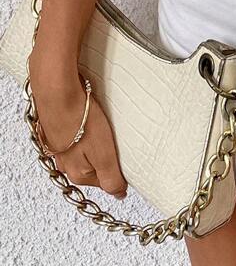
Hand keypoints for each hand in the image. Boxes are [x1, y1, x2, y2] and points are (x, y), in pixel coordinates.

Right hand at [27, 49, 127, 199]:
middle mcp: (65, 164)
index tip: (125, 159)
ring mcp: (58, 147)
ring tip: (103, 130)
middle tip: (115, 142)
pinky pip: (75, 135)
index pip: (104, 182)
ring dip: (95, 143)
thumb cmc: (81, 122)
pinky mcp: (56, 130)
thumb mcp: (104, 155)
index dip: (118, 171)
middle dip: (106, 158)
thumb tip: (119, 195)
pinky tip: (89, 121)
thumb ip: (112, 178)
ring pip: (84, 151)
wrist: (58, 94)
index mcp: (78, 174)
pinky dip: (85, 131)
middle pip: (94, 167)